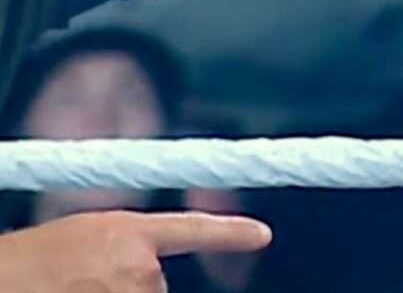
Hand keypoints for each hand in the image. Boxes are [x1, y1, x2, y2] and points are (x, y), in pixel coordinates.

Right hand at [0, 210, 271, 291]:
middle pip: (155, 287)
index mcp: (128, 232)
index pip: (192, 229)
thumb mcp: (83, 238)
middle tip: (83, 285)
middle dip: (127, 290)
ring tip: (71, 292)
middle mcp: (139, 264)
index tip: (262, 235)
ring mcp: (131, 292)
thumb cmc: (28, 262)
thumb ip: (125, 249)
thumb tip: (150, 269)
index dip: (229, 234)